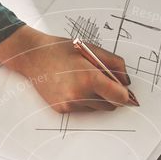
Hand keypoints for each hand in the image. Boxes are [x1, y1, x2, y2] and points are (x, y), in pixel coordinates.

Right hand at [0, 25, 132, 112]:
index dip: (125, 94)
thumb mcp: (92, 49)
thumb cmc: (61, 50)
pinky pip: (83, 109)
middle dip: (111, 95)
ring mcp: (70, 104)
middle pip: (110, 105)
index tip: (125, 90)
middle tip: (102, 80)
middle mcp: (79, 95)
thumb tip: (127, 81)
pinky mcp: (62, 109)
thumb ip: (114, 64)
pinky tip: (72, 86)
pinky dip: (83, 100)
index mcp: (89, 78)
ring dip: (97, 98)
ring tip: (83, 81)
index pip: (119, 97)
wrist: (33, 56)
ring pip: (97, 108)